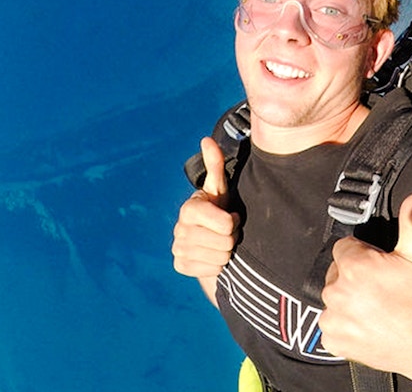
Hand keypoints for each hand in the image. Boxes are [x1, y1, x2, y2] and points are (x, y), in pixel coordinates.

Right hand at [172, 137, 239, 277]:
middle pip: (225, 243)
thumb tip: (207, 140)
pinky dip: (216, 266)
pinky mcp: (180, 266)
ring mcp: (178, 249)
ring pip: (220, 258)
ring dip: (225, 252)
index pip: (226, 225)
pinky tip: (211, 255)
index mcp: (189, 209)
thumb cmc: (218, 209)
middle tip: (226, 232)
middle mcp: (179, 229)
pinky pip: (211, 271)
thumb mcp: (220, 189)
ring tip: (220, 242)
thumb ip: (215, 165)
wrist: (207, 238)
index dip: (233, 222)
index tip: (230, 216)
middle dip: (231, 238)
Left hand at [320, 190, 411, 376]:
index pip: (345, 247)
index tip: (383, 267)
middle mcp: (337, 292)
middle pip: (337, 272)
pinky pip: (331, 324)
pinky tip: (369, 325)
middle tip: (384, 289)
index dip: (365, 255)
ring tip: (378, 309)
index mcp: (354, 266)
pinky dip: (345, 325)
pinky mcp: (333, 341)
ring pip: (334, 297)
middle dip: (355, 276)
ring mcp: (333, 319)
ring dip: (349, 300)